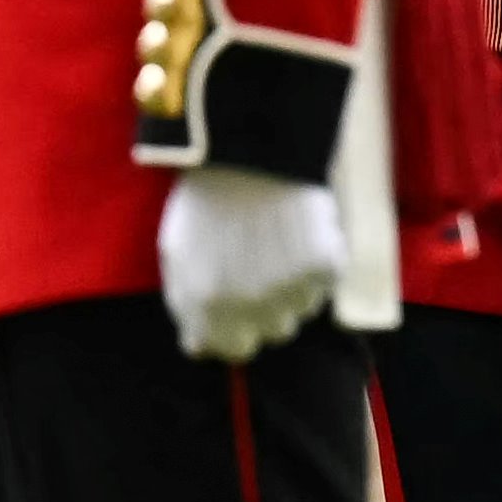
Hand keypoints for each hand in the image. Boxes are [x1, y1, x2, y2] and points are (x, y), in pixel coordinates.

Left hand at [158, 164, 340, 363]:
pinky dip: (318, 261)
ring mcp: (290, 291)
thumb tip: (198, 344)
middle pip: (269, 334)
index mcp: (207, 309)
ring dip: (291, 288)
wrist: (249, 152)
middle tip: (260, 271)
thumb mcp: (176, 253)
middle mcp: (250, 310)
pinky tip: (302, 231)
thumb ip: (187, 304)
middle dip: (263, 312)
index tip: (232, 312)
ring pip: (300, 310)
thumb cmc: (206, 198)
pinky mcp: (323, 269)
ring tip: (278, 243)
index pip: (227, 349)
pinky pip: (325, 281)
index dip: (230, 331)